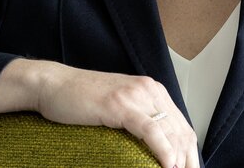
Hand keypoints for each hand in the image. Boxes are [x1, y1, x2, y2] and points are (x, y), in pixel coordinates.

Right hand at [0, 59, 198, 167]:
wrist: (53, 85)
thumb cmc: (82, 100)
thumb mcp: (118, 106)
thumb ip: (139, 118)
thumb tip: (156, 145)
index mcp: (152, 90)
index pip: (182, 125)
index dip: (190, 152)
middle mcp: (149, 90)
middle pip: (181, 130)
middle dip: (188, 159)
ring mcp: (135, 95)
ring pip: (170, 131)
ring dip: (179, 159)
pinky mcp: (120, 104)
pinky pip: (150, 130)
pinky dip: (164, 149)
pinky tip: (169, 164)